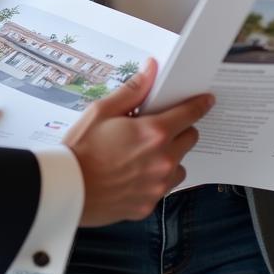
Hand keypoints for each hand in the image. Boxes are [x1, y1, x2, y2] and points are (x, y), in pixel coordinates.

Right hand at [64, 59, 213, 225]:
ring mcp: (158, 185)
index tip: (206, 101)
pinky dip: (156, 178)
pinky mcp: (150, 204)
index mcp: (153, 133)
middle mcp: (162, 160)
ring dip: (170, 156)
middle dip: (179, 130)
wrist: (67, 190)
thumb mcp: (102, 110)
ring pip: (180, 165)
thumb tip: (152, 69)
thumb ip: (133, 90)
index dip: (199, 105)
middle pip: (190, 139)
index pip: (189, 114)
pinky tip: (134, 173)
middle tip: (157, 128)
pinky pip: (164, 187)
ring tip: (143, 153)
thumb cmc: (81, 148)